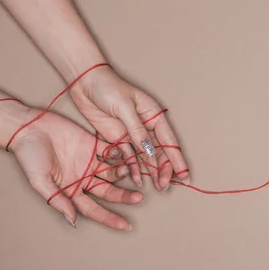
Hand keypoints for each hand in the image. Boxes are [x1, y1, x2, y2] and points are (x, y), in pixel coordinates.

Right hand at [10, 108, 142, 229]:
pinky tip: (124, 154)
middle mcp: (83, 178)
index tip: (126, 226)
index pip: (94, 209)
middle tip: (139, 198)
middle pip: (108, 192)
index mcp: (71, 190)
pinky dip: (119, 154)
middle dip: (124, 197)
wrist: (27, 127)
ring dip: (122, 173)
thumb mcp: (40, 181)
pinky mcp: (93, 144)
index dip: (110, 218)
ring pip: (113, 172)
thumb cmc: (28, 155)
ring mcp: (90, 161)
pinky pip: (111, 151)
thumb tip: (72, 220)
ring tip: (126, 172)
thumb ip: (57, 200)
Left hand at [68, 66, 189, 191]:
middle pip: (160, 152)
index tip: (184, 176)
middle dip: (164, 170)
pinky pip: (129, 156)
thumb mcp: (125, 108)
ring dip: (152, 172)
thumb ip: (138, 131)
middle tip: (166, 186)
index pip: (169, 141)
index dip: (177, 160)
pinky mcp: (118, 139)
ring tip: (157, 187)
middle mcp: (146, 126)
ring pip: (146, 157)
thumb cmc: (108, 87)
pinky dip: (133, 168)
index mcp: (154, 116)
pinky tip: (137, 179)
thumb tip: (151, 152)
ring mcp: (132, 134)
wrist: (84, 82)